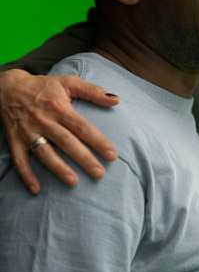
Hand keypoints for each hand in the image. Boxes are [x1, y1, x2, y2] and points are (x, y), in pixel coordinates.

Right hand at [0, 69, 119, 193]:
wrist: (8, 87)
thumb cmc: (43, 86)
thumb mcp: (68, 82)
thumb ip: (93, 91)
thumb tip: (116, 99)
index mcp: (60, 108)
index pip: (82, 127)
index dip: (98, 141)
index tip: (112, 156)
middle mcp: (44, 121)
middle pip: (66, 142)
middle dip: (84, 159)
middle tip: (99, 173)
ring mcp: (28, 132)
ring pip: (45, 153)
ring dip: (58, 168)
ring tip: (73, 182)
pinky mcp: (14, 140)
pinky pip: (19, 160)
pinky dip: (26, 175)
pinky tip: (36, 189)